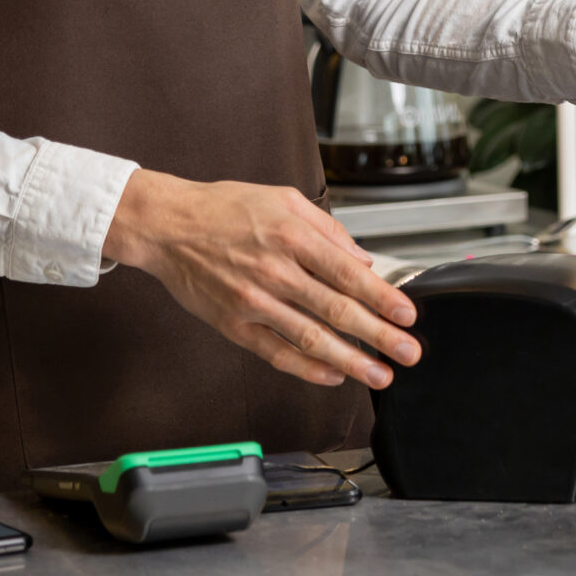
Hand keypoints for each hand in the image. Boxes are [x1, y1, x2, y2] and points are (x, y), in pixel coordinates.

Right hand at [103, 169, 419, 388]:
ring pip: (311, 339)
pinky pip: (275, 353)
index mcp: (292, 236)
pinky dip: (306, 369)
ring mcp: (253, 302)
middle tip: (408, 353)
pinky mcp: (234, 325)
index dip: (383, 298)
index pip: (349, 274)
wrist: (167, 225)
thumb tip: (362, 260)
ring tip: (378, 374)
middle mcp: (275, 271)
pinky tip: (331, 375)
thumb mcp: (284, 200)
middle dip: (379, 336)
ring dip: (350, 360)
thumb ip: (328, 229)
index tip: (408, 315)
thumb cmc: (224, 208)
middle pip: (338, 310)